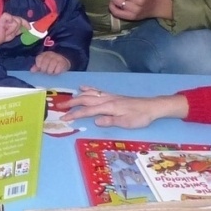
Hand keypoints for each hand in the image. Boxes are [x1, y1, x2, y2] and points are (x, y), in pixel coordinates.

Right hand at [0, 13, 24, 50]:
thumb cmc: (1, 37)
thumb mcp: (12, 35)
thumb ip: (19, 30)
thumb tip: (27, 27)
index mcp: (12, 21)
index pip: (21, 20)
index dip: (26, 23)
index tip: (29, 28)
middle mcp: (10, 17)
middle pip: (20, 20)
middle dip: (17, 29)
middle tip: (9, 33)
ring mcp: (7, 16)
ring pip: (17, 21)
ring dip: (12, 29)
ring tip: (5, 31)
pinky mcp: (4, 15)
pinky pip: (12, 19)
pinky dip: (9, 25)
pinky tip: (4, 27)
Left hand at [31, 50, 70, 74]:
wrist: (63, 61)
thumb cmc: (51, 64)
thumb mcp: (43, 64)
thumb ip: (37, 67)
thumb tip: (32, 70)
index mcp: (44, 54)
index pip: (39, 58)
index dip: (38, 64)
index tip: (40, 68)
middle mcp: (50, 54)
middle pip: (45, 61)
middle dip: (44, 69)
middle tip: (45, 72)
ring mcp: (57, 58)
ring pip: (52, 64)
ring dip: (50, 71)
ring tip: (51, 72)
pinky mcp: (63, 62)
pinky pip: (58, 68)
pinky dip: (56, 71)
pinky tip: (55, 72)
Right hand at [63, 87, 186, 127]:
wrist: (151, 106)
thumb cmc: (140, 116)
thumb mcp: (127, 123)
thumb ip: (110, 121)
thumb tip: (95, 121)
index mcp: (108, 107)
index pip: (87, 111)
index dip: (75, 115)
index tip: (64, 118)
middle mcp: (106, 100)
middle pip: (85, 100)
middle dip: (70, 104)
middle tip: (58, 108)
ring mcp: (109, 96)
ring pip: (89, 94)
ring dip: (76, 96)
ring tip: (65, 99)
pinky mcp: (112, 96)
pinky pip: (96, 90)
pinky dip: (88, 89)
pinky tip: (82, 87)